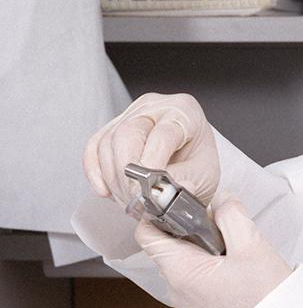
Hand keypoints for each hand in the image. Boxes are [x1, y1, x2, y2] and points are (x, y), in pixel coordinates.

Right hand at [83, 93, 219, 207]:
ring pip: (108, 142)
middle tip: (135, 200)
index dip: (152, 165)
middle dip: (127, 174)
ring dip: (113, 178)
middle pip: (128, 134)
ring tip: (129, 200)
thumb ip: (183, 184)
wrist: (190, 166)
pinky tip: (106, 190)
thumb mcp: (204, 177)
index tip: (148, 190)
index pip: (162, 135)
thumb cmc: (198, 165)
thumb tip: (161, 195)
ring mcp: (131, 113)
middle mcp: (156, 106)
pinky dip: (95, 172)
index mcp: (185, 112)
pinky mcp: (112, 126)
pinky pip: (94, 146)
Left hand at [134, 197, 291, 307]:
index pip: (147, 233)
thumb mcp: (253, 245)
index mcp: (180, 271)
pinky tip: (238, 270)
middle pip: (170, 246)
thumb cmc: (266, 299)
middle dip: (192, 229)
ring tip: (235, 250)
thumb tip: (220, 200)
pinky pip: (198, 281)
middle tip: (223, 225)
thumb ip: (231, 214)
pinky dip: (212, 269)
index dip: (159, 212)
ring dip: (205, 250)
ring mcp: (189, 304)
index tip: (183, 203)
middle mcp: (177, 290)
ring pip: (186, 263)